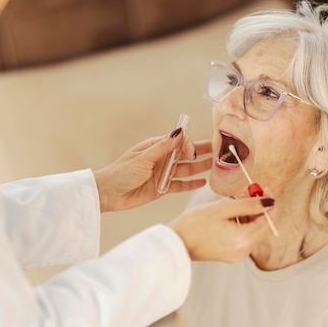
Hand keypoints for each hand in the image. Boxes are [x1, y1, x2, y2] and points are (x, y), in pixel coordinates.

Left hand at [93, 129, 212, 211]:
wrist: (107, 194)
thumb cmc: (121, 172)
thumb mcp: (143, 158)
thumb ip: (163, 147)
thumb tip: (179, 132)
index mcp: (156, 147)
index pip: (179, 142)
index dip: (189, 145)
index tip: (193, 153)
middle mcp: (162, 159)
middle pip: (185, 154)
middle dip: (201, 152)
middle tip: (219, 151)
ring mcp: (162, 173)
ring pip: (185, 169)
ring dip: (199, 168)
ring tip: (216, 167)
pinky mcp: (162, 188)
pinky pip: (180, 185)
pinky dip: (190, 184)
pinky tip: (203, 182)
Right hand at [169, 196, 274, 262]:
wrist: (176, 243)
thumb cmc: (194, 224)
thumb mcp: (223, 208)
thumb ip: (249, 204)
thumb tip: (270, 201)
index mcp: (244, 240)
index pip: (269, 220)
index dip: (269, 202)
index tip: (264, 188)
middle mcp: (245, 251)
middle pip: (263, 226)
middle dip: (258, 208)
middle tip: (248, 192)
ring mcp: (238, 255)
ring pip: (254, 231)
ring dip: (249, 214)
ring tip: (235, 201)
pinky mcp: (232, 255)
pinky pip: (245, 236)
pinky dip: (242, 223)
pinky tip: (230, 214)